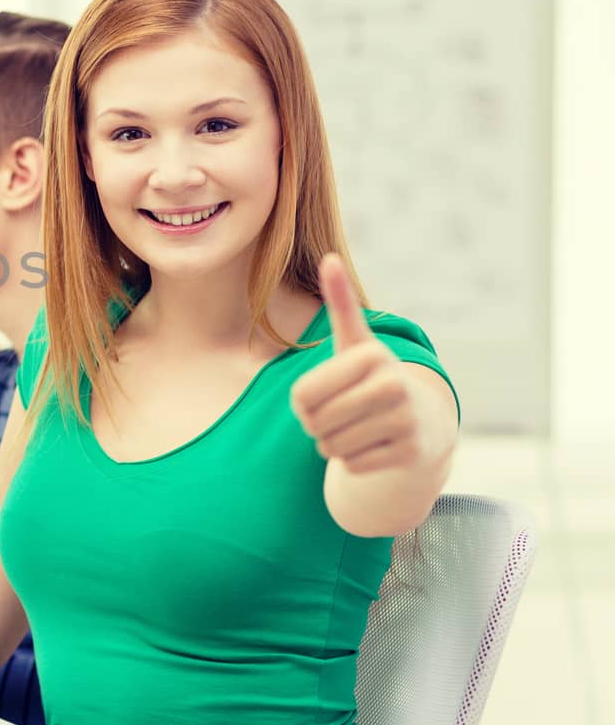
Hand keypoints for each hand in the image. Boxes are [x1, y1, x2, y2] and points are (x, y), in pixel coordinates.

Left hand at [291, 254, 428, 475]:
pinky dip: (354, 461)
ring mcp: (406, 421)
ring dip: (335, 443)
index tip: (323, 394)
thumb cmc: (373, 377)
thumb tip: (330, 259)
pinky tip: (374, 446)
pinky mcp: (411, 453)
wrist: (423, 420)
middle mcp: (394, 385)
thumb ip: (341, 303)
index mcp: (371, 355)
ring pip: (332, 447)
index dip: (302, 403)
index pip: (301, 396)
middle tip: (339, 415)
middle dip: (317, 424)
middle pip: (315, 423)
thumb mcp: (355, 341)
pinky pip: (353, 466)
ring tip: (357, 428)